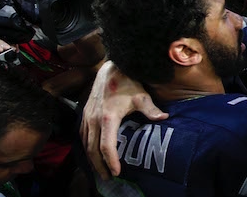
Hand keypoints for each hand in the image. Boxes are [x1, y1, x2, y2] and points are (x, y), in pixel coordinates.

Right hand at [80, 60, 167, 178]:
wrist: (110, 68)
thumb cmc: (127, 82)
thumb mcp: (141, 95)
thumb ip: (150, 109)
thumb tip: (164, 118)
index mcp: (108, 117)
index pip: (106, 145)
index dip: (111, 161)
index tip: (117, 172)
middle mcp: (94, 119)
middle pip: (93, 149)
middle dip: (99, 166)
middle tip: (108, 177)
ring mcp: (87, 117)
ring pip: (85, 144)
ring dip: (91, 159)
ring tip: (100, 170)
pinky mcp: (84, 114)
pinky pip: (82, 135)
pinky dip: (86, 147)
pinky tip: (92, 154)